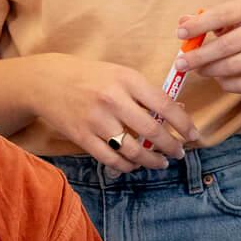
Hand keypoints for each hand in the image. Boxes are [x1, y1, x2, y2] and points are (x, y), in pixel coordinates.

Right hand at [29, 54, 198, 175]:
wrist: (47, 81)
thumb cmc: (90, 76)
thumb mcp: (120, 74)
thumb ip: (146, 93)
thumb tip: (178, 112)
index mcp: (127, 79)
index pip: (165, 105)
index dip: (184, 124)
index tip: (194, 135)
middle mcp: (113, 99)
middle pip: (152, 132)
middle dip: (171, 147)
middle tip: (179, 153)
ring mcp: (96, 120)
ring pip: (133, 151)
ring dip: (151, 161)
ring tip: (160, 163)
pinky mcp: (82, 137)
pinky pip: (111, 160)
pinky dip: (127, 166)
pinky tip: (134, 165)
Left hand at [177, 0, 240, 95]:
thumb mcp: (234, 16)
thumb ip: (207, 18)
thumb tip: (182, 23)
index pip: (222, 15)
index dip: (199, 25)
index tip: (180, 34)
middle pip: (226, 46)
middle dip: (199, 56)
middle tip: (181, 64)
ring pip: (233, 67)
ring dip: (210, 71)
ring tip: (199, 70)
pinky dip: (227, 84)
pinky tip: (219, 79)